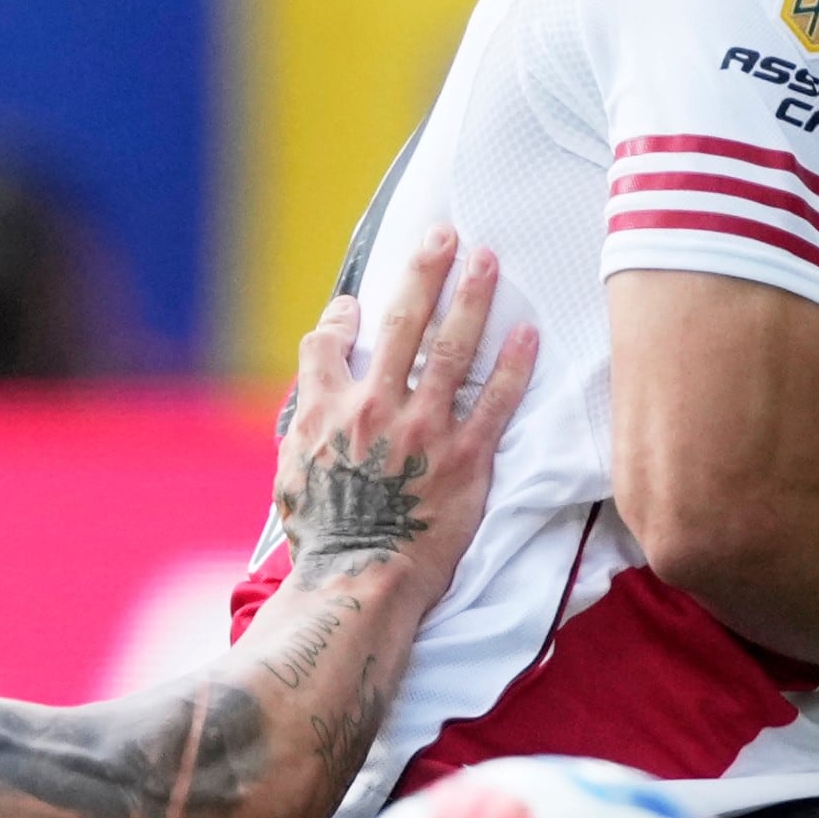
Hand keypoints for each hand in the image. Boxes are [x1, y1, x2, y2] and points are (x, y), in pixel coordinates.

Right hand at [273, 228, 537, 589]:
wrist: (359, 584)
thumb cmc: (323, 539)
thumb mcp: (290, 473)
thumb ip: (304, 422)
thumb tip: (317, 389)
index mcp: (326, 409)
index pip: (328, 343)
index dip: (342, 318)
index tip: (356, 305)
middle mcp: (375, 408)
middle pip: (402, 323)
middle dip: (425, 271)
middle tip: (446, 233)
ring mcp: (424, 431)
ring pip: (452, 348)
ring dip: (472, 298)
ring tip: (488, 260)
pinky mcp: (465, 460)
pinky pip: (496, 402)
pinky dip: (513, 365)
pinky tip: (528, 333)